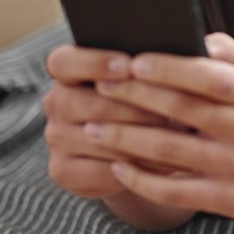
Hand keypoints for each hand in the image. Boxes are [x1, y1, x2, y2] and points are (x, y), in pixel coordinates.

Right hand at [43, 45, 174, 199]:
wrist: (131, 155)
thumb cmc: (144, 103)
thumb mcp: (142, 81)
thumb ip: (145, 70)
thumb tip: (166, 65)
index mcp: (67, 72)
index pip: (64, 62)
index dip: (94, 63)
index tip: (128, 66)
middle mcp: (56, 103)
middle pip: (89, 104)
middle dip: (135, 108)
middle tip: (173, 111)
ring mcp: (56, 138)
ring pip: (100, 138)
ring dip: (142, 138)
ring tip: (178, 136)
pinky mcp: (62, 171)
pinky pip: (101, 170)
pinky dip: (136, 167)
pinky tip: (164, 162)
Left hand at [85, 33, 233, 224]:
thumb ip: (227, 52)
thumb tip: (188, 35)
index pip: (207, 76)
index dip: (167, 68)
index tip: (131, 61)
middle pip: (181, 110)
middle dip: (134, 97)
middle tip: (99, 87)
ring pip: (170, 151)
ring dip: (124, 139)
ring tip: (92, 128)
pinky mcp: (224, 198)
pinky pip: (174, 191)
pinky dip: (140, 180)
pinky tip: (117, 166)